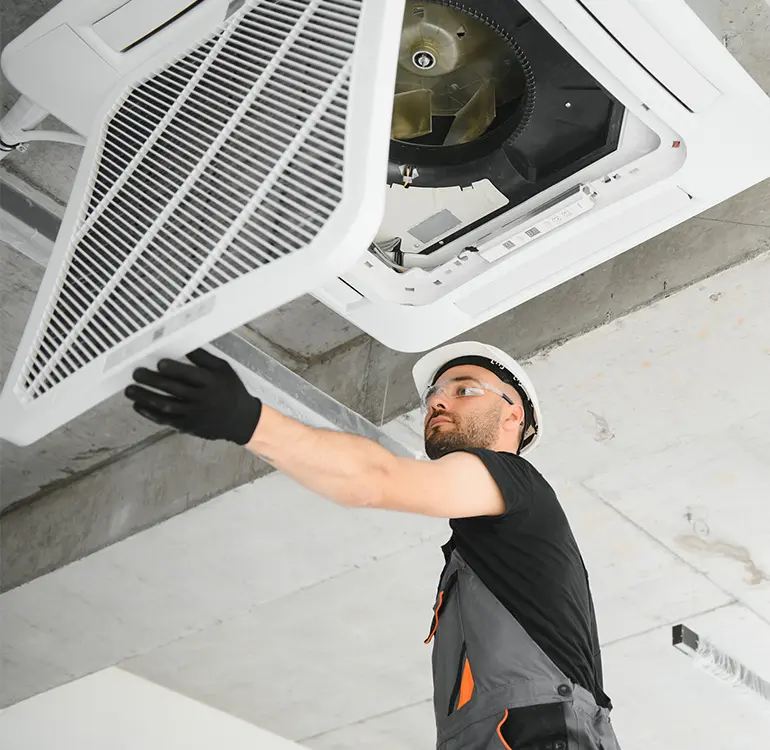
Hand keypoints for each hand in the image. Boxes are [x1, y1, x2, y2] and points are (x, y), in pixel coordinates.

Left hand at [125, 348, 262, 444]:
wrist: (240, 420)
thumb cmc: (231, 389)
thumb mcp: (223, 369)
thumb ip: (204, 358)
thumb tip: (183, 344)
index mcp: (212, 382)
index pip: (191, 375)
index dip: (174, 370)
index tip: (159, 363)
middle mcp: (203, 399)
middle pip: (175, 389)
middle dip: (153, 382)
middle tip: (136, 374)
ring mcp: (194, 414)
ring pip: (167, 406)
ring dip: (146, 398)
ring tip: (130, 390)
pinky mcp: (188, 426)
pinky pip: (166, 420)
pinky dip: (150, 413)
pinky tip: (138, 406)